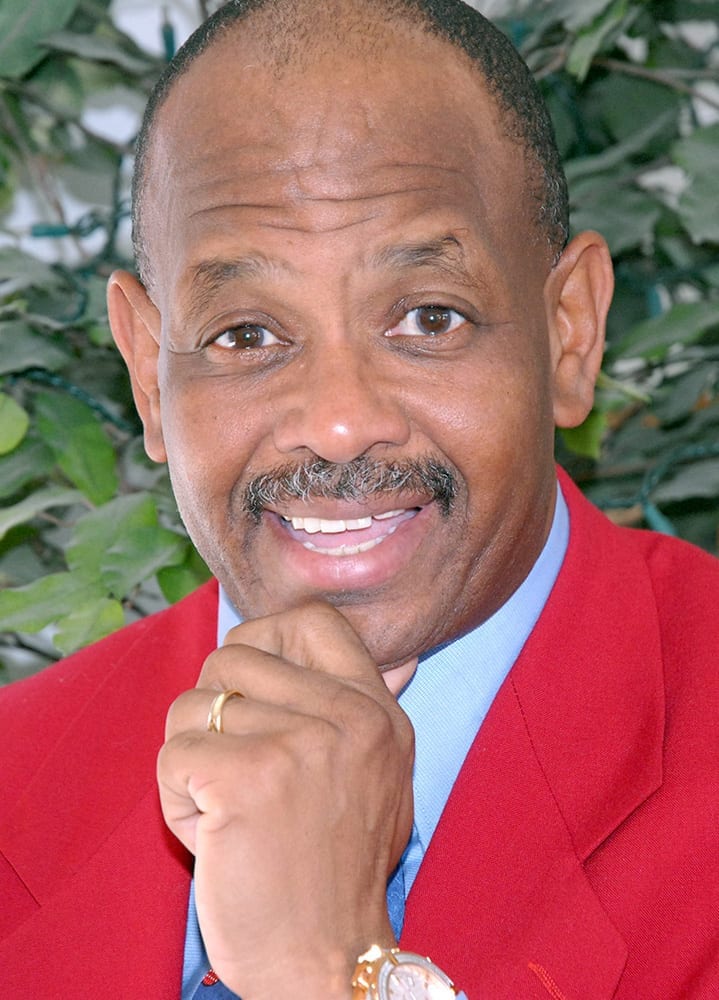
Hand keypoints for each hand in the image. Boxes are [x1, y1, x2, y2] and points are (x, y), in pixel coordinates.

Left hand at [157, 601, 415, 999]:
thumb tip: (405, 658)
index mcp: (376, 712)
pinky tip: (211, 834)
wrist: (328, 959)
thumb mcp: (382, 778)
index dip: (263, 637)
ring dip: (190, 761)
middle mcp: (347, 718)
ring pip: (192, 704)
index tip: (249, 685)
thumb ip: (372, 712)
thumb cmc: (338, 871)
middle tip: (231, 768)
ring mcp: (299, 745)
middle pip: (231, 656)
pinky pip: (173, 753)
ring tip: (226, 810)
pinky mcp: (248, 779)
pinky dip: (175, 799)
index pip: (312, 620)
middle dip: (210, 710)